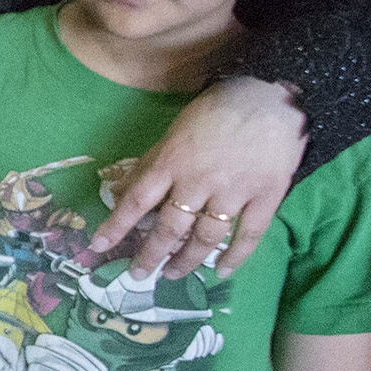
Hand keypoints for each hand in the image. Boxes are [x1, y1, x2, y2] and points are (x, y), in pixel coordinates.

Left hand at [87, 76, 305, 277]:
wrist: (271, 96)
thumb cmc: (216, 110)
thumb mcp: (174, 132)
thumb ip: (151, 164)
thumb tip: (123, 193)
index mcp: (172, 162)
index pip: (137, 201)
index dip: (116, 226)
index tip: (99, 247)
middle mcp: (198, 181)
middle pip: (169, 228)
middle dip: (151, 255)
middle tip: (139, 274)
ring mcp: (234, 191)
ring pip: (205, 237)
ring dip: (187, 260)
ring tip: (173, 274)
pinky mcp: (266, 196)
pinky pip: (248, 235)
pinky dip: (235, 257)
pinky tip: (222, 271)